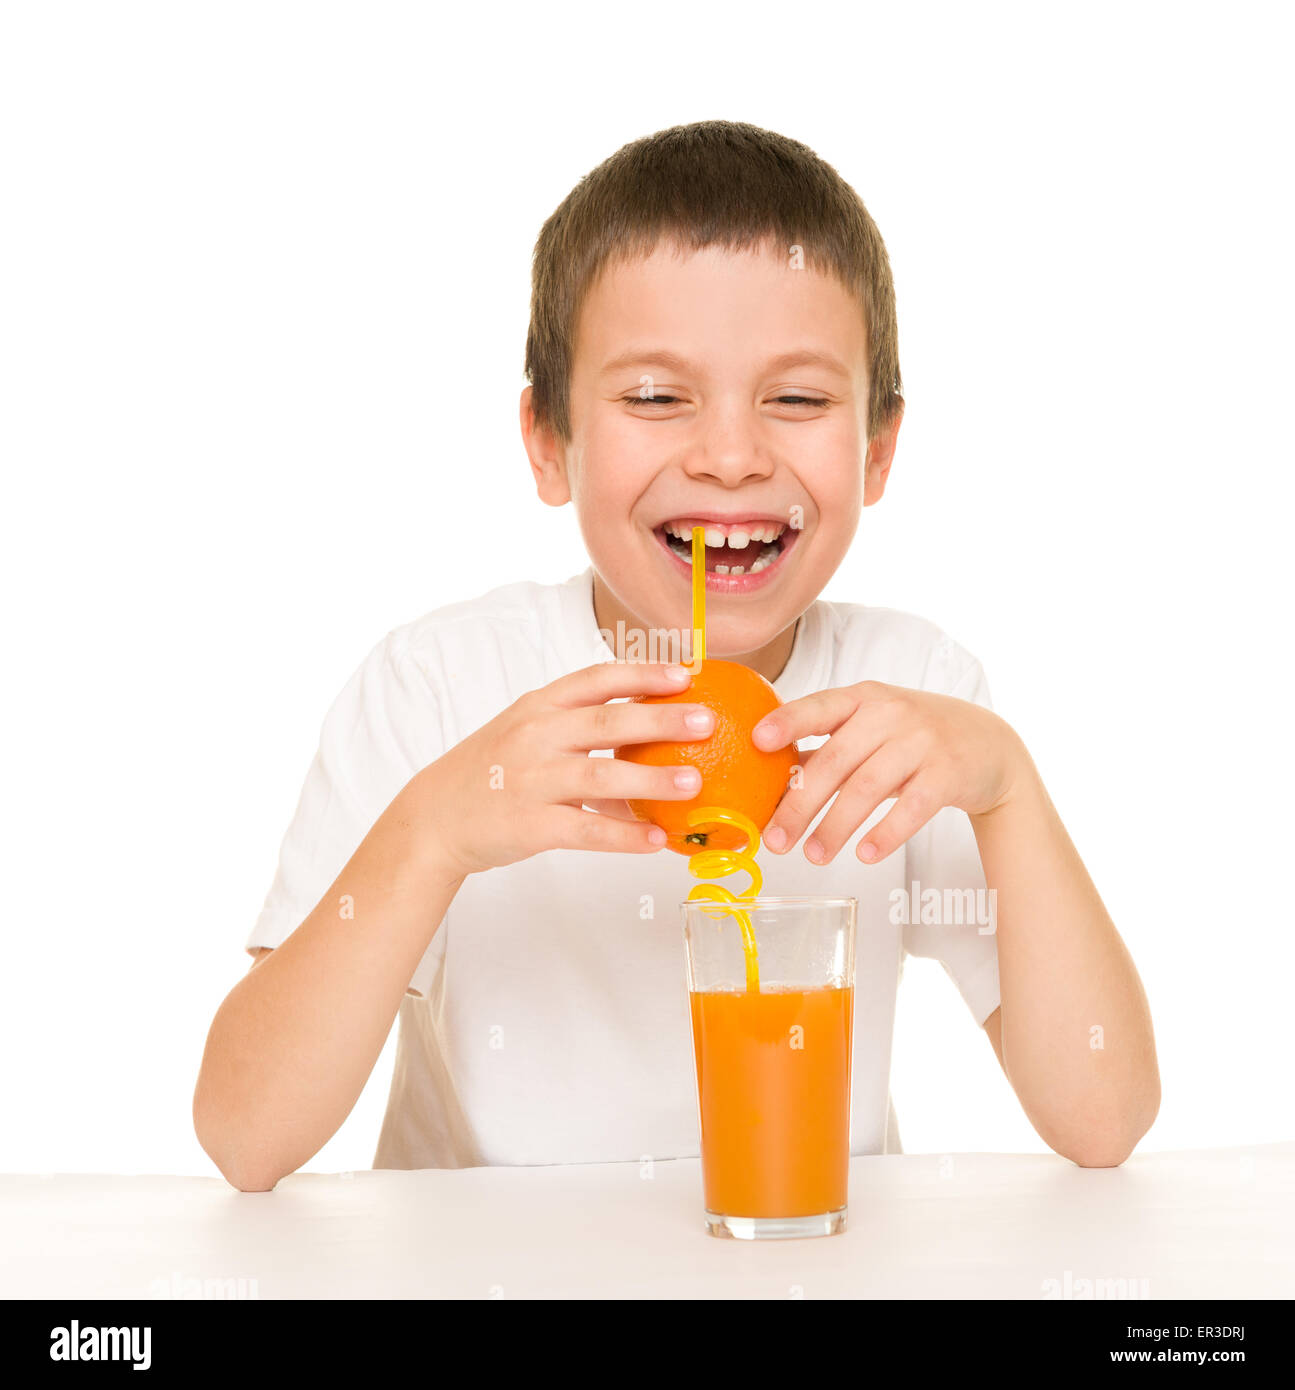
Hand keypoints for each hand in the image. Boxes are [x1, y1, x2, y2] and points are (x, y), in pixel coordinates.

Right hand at [418, 662, 714, 875]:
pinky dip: (624, 836)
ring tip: (695, 783)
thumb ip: (579, 730)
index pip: (597, 679)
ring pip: (601, 776)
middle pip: (607, 722)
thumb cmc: (491, 772)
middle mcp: (535, 737)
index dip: (643, 674)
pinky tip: (657, 840)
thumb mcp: (527, 734)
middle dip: (661, 719)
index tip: (686, 674)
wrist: (433, 819)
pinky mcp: (530, 825)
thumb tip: (649, 731)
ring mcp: (531, 781)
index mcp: (538, 707)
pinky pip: (586, 831)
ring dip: (652, 779)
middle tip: (707, 721)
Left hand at [751, 680, 1028, 863]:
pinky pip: (911, 808)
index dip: (788, 722)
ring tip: (813, 855)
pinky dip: (886, 833)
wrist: (988, 744)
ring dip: (835, 826)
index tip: (757, 741)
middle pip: (835, 761)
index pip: (819, 706)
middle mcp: (890, 714)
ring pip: (867, 788)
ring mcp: (922, 742)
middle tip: (775, 841)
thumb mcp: (871, 728)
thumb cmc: (913, 737)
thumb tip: (768, 781)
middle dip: (800, 804)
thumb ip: (826, 747)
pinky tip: (864, 854)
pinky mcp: (948, 774)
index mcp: (863, 699)